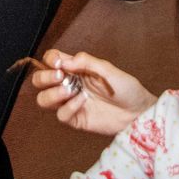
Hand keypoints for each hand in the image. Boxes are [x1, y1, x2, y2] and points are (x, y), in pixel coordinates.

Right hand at [31, 49, 151, 136]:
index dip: (49, 60)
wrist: (138, 111)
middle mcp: (69, 84)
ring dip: (52, 94)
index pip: (51, 60)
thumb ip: (85, 62)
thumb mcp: (108, 69)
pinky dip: (68, 108)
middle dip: (44, 77)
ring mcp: (70, 103)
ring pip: (43, 100)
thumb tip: (63, 61)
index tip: (58, 63)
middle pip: (40, 80)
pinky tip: (82, 103)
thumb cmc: (125, 87)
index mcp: (75, 69)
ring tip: (70, 91)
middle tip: (60, 77)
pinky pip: (61, 115)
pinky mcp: (76, 119)